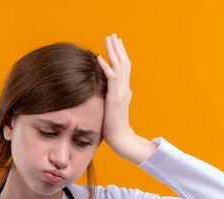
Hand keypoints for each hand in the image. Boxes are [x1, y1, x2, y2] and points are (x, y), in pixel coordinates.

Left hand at [97, 33, 156, 163]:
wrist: (120, 138)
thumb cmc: (113, 127)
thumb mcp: (113, 109)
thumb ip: (113, 98)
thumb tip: (110, 95)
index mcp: (124, 90)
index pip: (124, 68)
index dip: (120, 54)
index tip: (116, 43)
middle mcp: (124, 88)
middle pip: (123, 63)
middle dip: (117, 48)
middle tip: (113, 35)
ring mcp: (120, 92)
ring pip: (119, 66)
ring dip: (113, 52)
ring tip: (108, 39)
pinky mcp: (114, 98)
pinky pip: (110, 78)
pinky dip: (105, 67)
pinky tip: (99, 57)